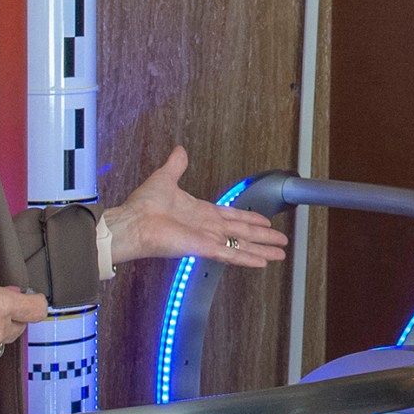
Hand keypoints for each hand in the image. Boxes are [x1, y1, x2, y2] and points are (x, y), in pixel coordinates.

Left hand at [104, 146, 289, 269]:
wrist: (132, 222)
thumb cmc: (143, 205)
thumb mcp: (165, 177)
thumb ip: (176, 165)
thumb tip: (180, 150)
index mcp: (200, 212)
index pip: (231, 216)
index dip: (249, 219)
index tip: (265, 222)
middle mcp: (206, 227)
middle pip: (242, 233)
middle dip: (263, 237)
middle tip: (281, 242)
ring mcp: (206, 239)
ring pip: (241, 245)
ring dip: (261, 249)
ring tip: (280, 255)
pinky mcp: (202, 248)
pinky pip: (229, 254)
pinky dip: (246, 258)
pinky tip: (262, 262)